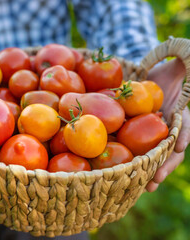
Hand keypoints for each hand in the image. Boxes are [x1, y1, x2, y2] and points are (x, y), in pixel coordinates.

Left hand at [145, 59, 189, 191]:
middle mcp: (169, 128)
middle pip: (169, 150)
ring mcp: (156, 135)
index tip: (179, 145)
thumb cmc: (165, 74)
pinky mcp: (141, 136)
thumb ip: (180, 65)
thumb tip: (181, 57)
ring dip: (150, 172)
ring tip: (143, 188)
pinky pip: (137, 151)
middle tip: (154, 181)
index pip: (184, 125)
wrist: (150, 80)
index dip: (183, 134)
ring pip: (155, 157)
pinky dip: (135, 162)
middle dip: (163, 166)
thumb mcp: (174, 67)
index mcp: (180, 114)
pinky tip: (127, 176)